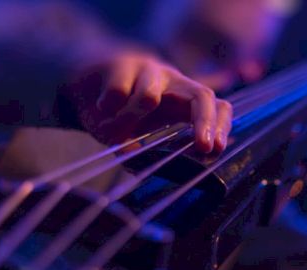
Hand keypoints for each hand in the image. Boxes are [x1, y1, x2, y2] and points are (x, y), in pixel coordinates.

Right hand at [66, 47, 232, 152]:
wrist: (85, 80)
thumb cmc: (120, 112)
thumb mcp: (137, 134)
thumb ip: (144, 153)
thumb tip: (144, 166)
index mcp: (183, 100)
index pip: (217, 107)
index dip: (222, 126)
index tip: (216, 150)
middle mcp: (173, 82)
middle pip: (202, 95)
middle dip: (205, 123)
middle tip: (203, 147)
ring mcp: (149, 71)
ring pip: (149, 97)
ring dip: (130, 120)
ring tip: (113, 131)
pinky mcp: (121, 65)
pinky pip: (117, 92)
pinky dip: (108, 109)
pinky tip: (100, 110)